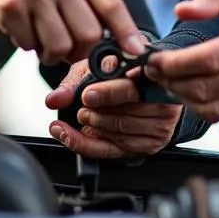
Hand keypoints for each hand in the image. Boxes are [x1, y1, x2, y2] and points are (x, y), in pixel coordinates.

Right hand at [0, 0, 145, 65]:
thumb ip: (90, 10)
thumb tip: (126, 45)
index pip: (112, 5)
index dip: (127, 32)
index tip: (137, 52)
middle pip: (90, 34)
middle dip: (78, 51)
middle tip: (61, 46)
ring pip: (62, 45)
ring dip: (50, 52)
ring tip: (39, 37)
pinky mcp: (11, 6)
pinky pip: (30, 46)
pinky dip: (26, 46)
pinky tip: (18, 29)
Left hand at [45, 58, 182, 157]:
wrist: (144, 87)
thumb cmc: (121, 73)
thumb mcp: (97, 67)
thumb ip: (75, 81)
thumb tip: (55, 99)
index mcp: (155, 76)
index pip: (133, 88)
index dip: (109, 93)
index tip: (87, 95)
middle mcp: (163, 103)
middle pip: (125, 115)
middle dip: (96, 112)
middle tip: (82, 106)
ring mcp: (158, 127)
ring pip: (119, 133)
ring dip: (93, 125)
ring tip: (82, 115)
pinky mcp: (147, 146)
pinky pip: (111, 150)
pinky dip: (84, 144)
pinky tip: (68, 134)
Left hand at [143, 0, 218, 139]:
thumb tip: (182, 10)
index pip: (205, 59)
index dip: (173, 64)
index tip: (155, 62)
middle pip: (206, 88)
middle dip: (173, 84)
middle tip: (158, 76)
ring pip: (216, 110)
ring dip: (188, 102)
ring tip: (177, 88)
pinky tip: (209, 107)